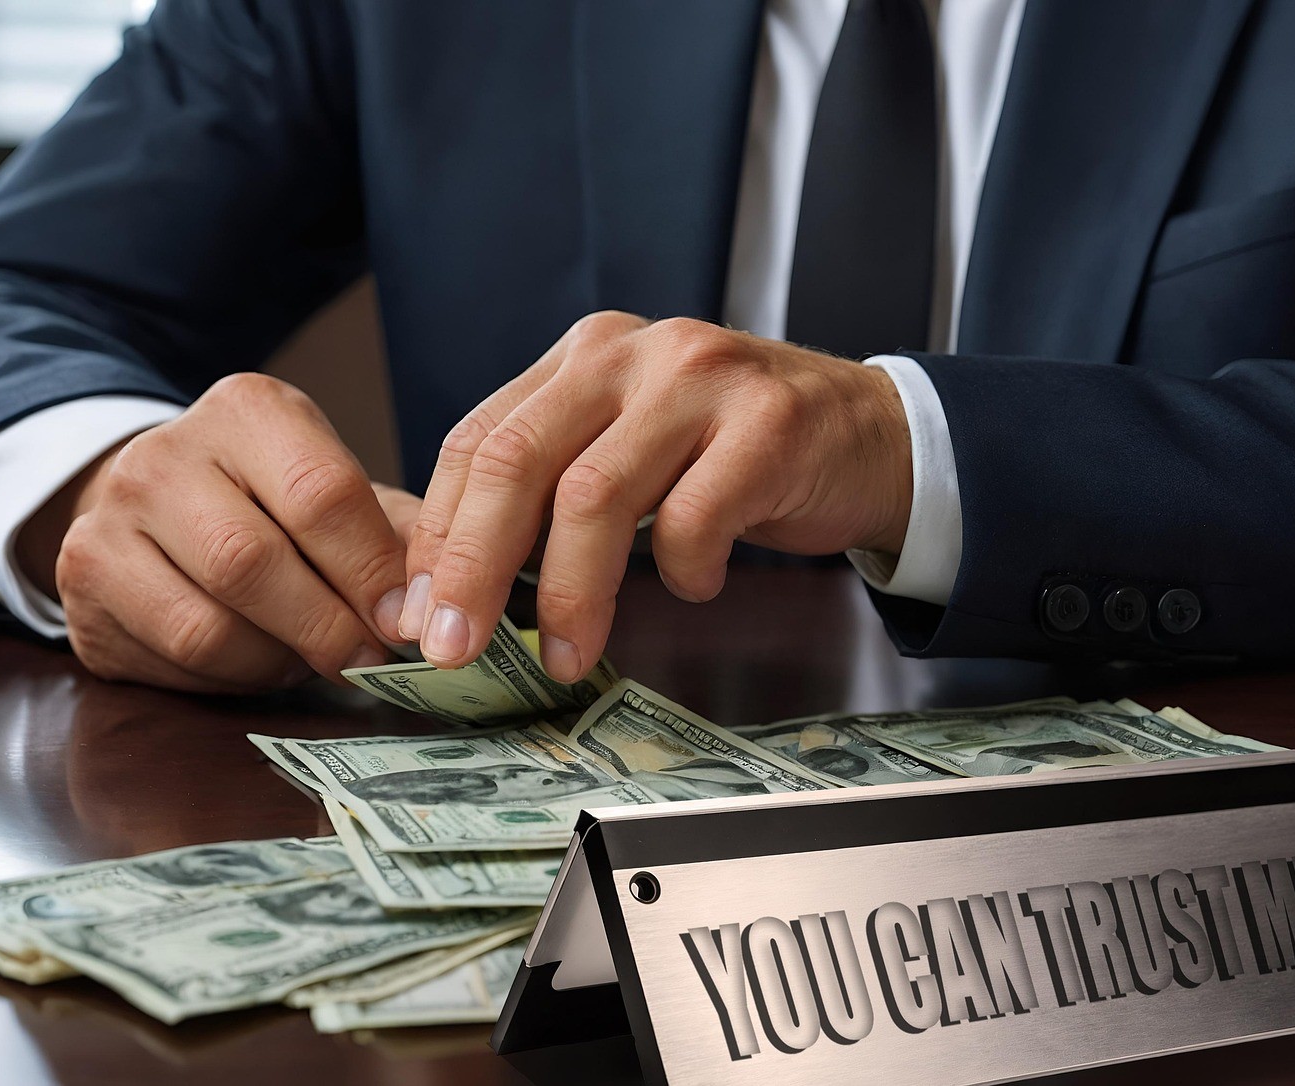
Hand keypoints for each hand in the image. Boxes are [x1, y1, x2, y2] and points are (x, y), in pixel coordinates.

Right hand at [21, 373, 414, 692]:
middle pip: (251, 563)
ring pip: (205, 626)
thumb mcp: (337, 490)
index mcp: (247, 410)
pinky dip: (230, 677)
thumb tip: (439, 602)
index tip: (405, 620)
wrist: (155, 500)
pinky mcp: (81, 589)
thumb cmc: (271, 502)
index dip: (371, 571)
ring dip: (276, 661)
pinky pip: (171, 660)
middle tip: (367, 660)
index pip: (320, 494)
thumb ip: (397, 535)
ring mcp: (107, 522)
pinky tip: (256, 659)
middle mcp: (163, 455)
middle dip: (324, 627)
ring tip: (312, 659)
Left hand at [397, 312, 911, 680]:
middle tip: (452, 649)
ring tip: (568, 657)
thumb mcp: (635, 448)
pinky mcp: (767, 425)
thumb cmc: (738, 457)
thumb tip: (458, 591)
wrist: (876, 434)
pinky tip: (697, 586)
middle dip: (473, 567)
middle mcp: (634, 353)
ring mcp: (702, 380)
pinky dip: (683, 572)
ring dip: (571, 593)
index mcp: (584, 355)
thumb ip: (556, 490)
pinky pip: (694, 520)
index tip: (418, 616)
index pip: (478, 439)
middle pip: (517, 462)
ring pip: (594, 495)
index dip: (440, 534)